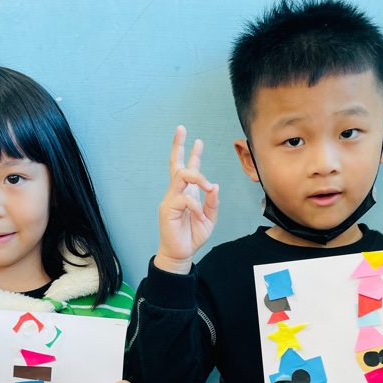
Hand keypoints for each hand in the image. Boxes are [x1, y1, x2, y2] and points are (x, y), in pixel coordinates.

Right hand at [154, 125, 219, 274]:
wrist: (182, 253)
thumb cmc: (192, 236)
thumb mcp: (210, 219)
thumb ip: (213, 202)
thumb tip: (215, 186)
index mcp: (187, 193)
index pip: (187, 168)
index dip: (191, 153)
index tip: (195, 139)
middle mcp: (177, 193)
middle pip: (176, 164)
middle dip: (178, 145)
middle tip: (182, 129)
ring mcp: (171, 200)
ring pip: (181, 176)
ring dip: (198, 177)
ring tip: (207, 186)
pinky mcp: (167, 209)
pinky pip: (184, 199)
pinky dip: (196, 206)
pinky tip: (199, 216)